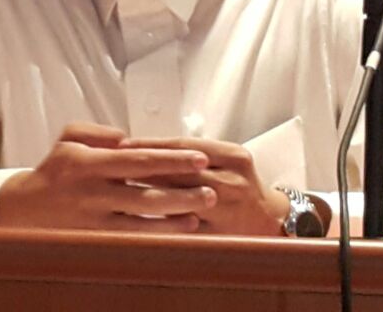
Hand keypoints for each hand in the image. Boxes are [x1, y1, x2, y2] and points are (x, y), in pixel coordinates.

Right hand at [0, 123, 215, 231]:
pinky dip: (162, 234)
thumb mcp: (68, 139)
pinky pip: (136, 237)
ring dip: (177, 216)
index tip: (198, 157)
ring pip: (145, 219)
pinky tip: (183, 230)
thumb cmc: (53, 171)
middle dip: (183, 190)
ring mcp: (95, 217)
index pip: (138, 159)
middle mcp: (93, 191)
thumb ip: (98, 132)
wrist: (24, 208)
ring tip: (203, 209)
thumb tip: (127, 136)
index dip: (171, 159)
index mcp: (89, 162)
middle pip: (147, 192)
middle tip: (211, 187)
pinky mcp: (96, 237)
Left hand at [120, 136, 290, 235]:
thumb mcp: (225, 160)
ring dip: (146, 195)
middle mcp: (233, 182)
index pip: (184, 146)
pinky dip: (160, 223)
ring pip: (179, 201)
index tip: (122, 144)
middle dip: (141, 170)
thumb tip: (141, 147)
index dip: (150, 145)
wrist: (272, 221)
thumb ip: (190, 154)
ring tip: (117, 190)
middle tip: (109, 166)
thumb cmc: (239, 185)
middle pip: (178, 172)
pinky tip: (136, 218)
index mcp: (233, 157)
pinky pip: (185, 229)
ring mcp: (228, 212)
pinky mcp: (222, 237)